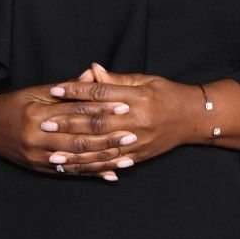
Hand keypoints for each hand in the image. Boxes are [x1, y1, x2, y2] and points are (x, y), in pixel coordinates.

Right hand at [0, 71, 136, 180]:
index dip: (101, 109)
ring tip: (127, 158)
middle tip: (132, 134)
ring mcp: (39, 157)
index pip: (76, 112)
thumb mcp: (37, 92)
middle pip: (79, 139)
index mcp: (38, 115)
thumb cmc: (14, 105)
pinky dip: (92, 174)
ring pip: (78, 160)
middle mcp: (38, 138)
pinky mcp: (41, 169)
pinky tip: (110, 175)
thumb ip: (67, 88)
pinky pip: (71, 173)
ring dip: (104, 160)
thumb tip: (93, 75)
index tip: (124, 106)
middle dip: (108, 138)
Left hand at [44, 63, 194, 170]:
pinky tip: (77, 168)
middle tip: (45, 123)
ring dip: (76, 152)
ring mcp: (138, 141)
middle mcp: (137, 120)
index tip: (55, 90)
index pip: (100, 94)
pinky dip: (94, 167)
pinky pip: (113, 162)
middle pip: (97, 122)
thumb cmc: (167, 94)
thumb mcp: (145, 80)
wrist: (194, 117)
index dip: (76, 91)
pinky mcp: (139, 156)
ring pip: (102, 148)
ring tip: (54, 154)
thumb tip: (92, 70)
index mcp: (137, 97)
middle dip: (69, 124)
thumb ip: (117, 79)